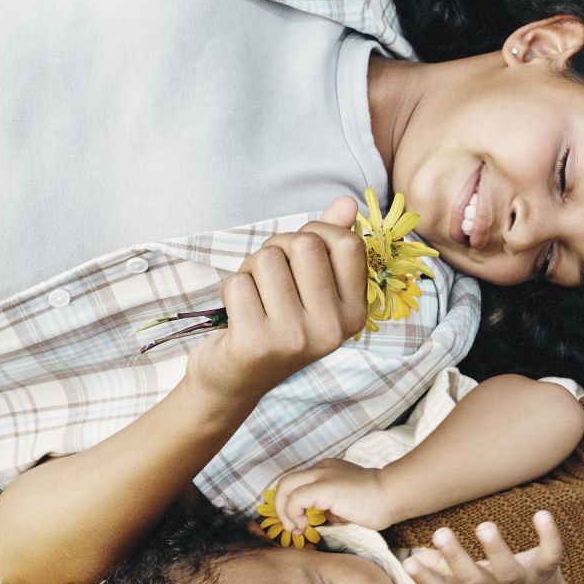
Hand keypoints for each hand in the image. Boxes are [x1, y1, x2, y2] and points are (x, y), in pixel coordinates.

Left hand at [186, 196, 368, 401]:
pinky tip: (236, 315)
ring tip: (253, 297)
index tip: (300, 252)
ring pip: (266, 259)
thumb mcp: (309, 288)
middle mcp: (331, 330)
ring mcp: (294, 339)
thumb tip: (348, 203)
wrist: (234, 381)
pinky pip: (237, 282)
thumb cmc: (274, 323)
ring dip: (250, 269)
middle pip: (303, 244)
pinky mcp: (255, 344)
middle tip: (268, 278)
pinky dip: (229, 290)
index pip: (347, 243)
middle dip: (276, 248)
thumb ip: (330, 245)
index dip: (317, 233)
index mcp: (353, 313)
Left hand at [272, 458, 400, 531]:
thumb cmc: (378, 501)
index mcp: (327, 470)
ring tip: (295, 528)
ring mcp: (320, 476)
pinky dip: (292, 514)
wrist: (393, 494)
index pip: (299, 483)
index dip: (293, 504)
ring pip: (284, 487)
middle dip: (281, 506)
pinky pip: (294, 499)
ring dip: (283, 511)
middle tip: (291, 527)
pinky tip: (303, 525)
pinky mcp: (321, 488)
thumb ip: (335, 504)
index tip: (300, 523)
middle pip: (286, 482)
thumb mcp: (350, 502)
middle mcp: (320, 469)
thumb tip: (326, 514)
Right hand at [403, 513, 566, 583]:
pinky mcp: (546, 573)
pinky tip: (542, 514)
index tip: (408, 562)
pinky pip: (550, 556)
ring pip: (509, 572)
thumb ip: (443, 571)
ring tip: (484, 526)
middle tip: (440, 532)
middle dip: (457, 558)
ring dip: (496, 550)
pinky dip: (549, 537)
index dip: (425, 580)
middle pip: (474, 580)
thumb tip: (412, 558)